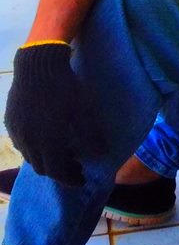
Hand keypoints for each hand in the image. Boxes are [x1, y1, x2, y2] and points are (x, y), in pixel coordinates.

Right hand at [6, 42, 106, 185]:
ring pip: (30, 157)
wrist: (38, 65)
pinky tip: (47, 139)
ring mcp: (17, 132)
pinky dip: (35, 148)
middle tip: (76, 166)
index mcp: (47, 140)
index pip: (57, 171)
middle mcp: (28, 141)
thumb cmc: (65, 87)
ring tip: (64, 153)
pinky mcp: (10, 122)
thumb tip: (101, 153)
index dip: (70, 178)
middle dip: (60, 171)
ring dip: (46, 160)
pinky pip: (22, 144)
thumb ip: (90, 135)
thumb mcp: (83, 110)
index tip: (82, 179)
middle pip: (43, 167)